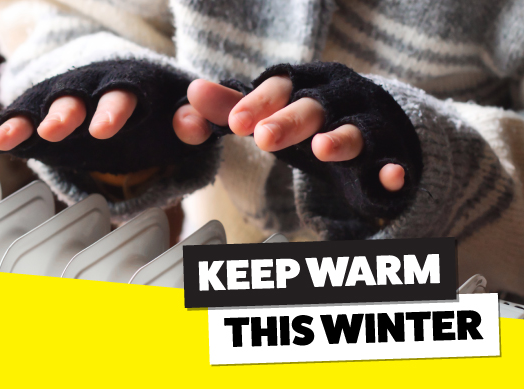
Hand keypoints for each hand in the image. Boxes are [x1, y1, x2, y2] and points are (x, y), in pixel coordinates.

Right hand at [0, 91, 214, 149]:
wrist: (123, 92)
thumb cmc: (158, 110)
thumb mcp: (182, 113)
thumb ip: (196, 121)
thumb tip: (196, 124)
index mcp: (125, 90)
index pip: (120, 96)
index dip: (113, 110)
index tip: (104, 129)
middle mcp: (88, 94)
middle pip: (75, 100)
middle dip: (65, 113)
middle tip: (58, 129)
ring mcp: (60, 106)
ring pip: (40, 111)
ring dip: (26, 122)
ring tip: (7, 138)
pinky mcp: (38, 122)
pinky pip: (12, 123)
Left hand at [184, 77, 404, 191]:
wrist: (376, 130)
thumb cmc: (310, 119)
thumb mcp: (271, 113)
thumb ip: (230, 107)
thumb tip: (190, 94)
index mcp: (305, 84)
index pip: (279, 86)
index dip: (257, 103)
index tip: (234, 123)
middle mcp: (339, 98)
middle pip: (313, 106)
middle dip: (289, 120)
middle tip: (263, 138)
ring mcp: (369, 124)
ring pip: (357, 130)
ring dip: (340, 138)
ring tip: (322, 149)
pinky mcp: (391, 154)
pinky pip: (394, 162)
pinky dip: (392, 170)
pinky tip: (390, 178)